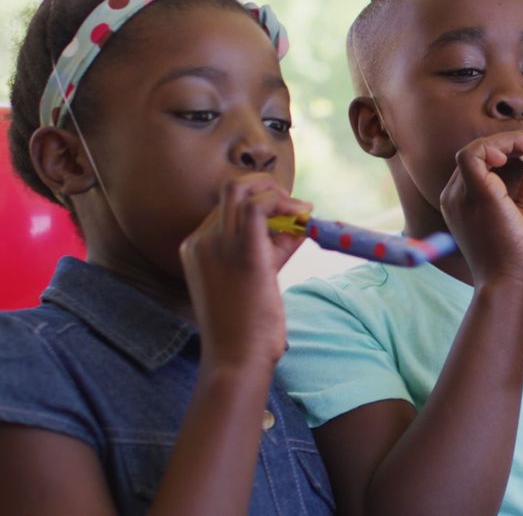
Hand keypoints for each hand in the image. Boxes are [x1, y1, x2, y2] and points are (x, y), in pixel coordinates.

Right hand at [180, 173, 311, 370]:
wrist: (237, 358)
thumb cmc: (247, 327)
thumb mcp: (255, 278)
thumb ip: (274, 247)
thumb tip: (302, 221)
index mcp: (196, 248)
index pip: (227, 207)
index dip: (262, 203)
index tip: (288, 216)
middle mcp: (201, 241)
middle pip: (231, 190)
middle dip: (267, 188)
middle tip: (293, 206)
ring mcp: (216, 245)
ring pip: (240, 189)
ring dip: (276, 192)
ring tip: (299, 211)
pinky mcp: (241, 252)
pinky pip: (257, 206)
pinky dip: (282, 202)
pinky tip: (301, 215)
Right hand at [440, 130, 522, 287]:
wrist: (509, 284)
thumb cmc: (516, 256)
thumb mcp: (521, 214)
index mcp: (462, 201)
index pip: (480, 162)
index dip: (508, 149)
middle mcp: (454, 196)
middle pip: (478, 153)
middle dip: (512, 141)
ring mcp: (459, 195)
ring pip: (476, 148)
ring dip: (510, 140)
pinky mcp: (475, 195)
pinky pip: (476, 153)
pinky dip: (499, 145)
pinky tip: (522, 149)